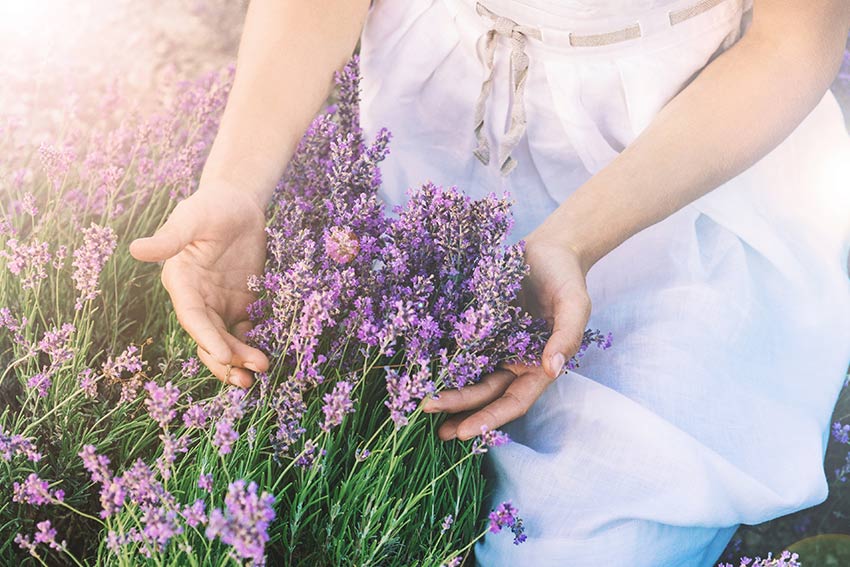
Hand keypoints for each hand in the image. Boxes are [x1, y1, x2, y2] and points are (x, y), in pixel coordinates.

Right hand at [129, 182, 270, 386]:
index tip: (223, 354)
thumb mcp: (192, 217)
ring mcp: (219, 305)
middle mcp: (197, 300)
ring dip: (240, 359)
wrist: (237, 204)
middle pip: (208, 337)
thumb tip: (135, 250)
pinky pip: (244, 332)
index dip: (206, 336)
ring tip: (262, 369)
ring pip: (226, 341)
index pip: (192, 316)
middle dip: (225, 359)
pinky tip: (266, 357)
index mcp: (181, 282)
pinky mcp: (240, 304)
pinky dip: (253, 346)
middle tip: (246, 377)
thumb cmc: (211, 206)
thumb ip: (171, 237)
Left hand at [422, 234, 590, 440]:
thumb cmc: (565, 278)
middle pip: (484, 394)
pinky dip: (441, 361)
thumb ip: (566, 337)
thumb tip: (552, 369)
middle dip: (457, 408)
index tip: (463, 432)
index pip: (512, 403)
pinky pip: (458, 349)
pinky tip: (418, 367)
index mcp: (537, 367)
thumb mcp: (574, 305)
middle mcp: (513, 363)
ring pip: (467, 377)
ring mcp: (494, 347)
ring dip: (446, 391)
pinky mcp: (477, 327)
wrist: (549, 249)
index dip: (489, 419)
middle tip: (426, 412)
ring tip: (419, 403)